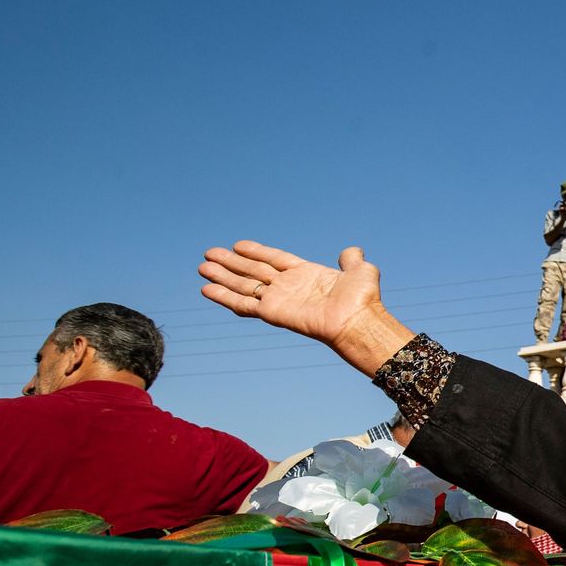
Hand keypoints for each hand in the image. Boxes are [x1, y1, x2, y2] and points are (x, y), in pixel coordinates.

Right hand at [199, 242, 413, 373]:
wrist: (357, 321)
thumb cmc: (363, 299)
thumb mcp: (360, 270)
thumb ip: (351, 259)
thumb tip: (352, 251)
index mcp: (306, 274)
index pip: (275, 259)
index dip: (257, 251)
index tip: (238, 244)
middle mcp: (289, 286)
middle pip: (254, 270)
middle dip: (232, 262)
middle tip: (209, 253)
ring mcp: (279, 299)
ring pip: (244, 284)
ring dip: (222, 276)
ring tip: (202, 267)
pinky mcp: (271, 313)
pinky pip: (243, 303)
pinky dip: (224, 296)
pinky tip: (206, 289)